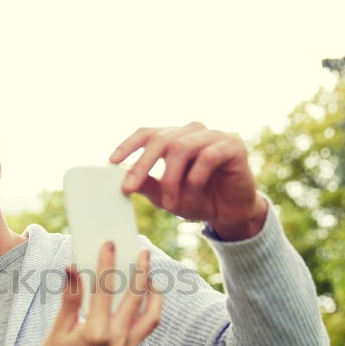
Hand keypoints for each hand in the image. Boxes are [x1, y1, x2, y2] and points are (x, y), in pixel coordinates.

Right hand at [26, 243, 162, 345]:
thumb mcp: (59, 327)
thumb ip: (70, 297)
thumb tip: (72, 268)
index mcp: (95, 333)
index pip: (105, 289)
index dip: (107, 263)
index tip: (110, 244)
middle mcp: (115, 341)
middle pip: (135, 298)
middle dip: (141, 272)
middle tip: (143, 251)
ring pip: (150, 315)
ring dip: (152, 291)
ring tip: (150, 273)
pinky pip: (146, 327)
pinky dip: (150, 309)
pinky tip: (145, 294)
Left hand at [110, 123, 267, 240]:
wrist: (231, 213)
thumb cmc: (198, 200)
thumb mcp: (166, 196)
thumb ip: (146, 184)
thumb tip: (120, 177)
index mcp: (175, 138)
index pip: (148, 133)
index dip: (128, 144)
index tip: (112, 162)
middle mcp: (193, 132)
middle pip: (161, 139)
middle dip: (142, 165)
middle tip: (130, 188)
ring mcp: (214, 136)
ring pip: (182, 147)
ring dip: (172, 178)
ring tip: (171, 204)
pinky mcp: (233, 146)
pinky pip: (208, 156)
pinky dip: (196, 177)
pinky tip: (194, 191)